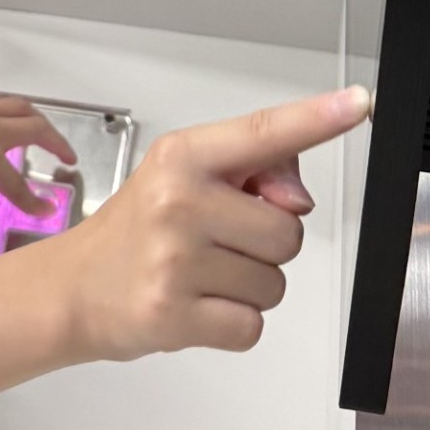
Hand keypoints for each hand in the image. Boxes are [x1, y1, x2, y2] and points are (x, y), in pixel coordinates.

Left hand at [0, 64, 76, 211]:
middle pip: (35, 128)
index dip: (32, 202)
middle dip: (57, 143)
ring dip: (38, 120)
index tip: (47, 211)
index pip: (14, 184)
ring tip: (45, 132)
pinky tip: (5, 112)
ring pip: (20, 106)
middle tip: (68, 157)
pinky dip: (9, 107)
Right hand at [51, 88, 371, 361]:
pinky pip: (253, 325)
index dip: (316, 119)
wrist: (72, 288)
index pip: (264, 133)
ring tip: (202, 275)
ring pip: (275, 282)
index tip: (357, 103)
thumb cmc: (137, 229)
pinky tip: (199, 306)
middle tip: (217, 244)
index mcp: (183, 158)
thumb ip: (251, 173)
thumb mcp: (182, 177)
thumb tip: (298, 199)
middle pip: (289, 230)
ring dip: (250, 287)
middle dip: (266, 244)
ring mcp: (176, 261)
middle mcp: (179, 202)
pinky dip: (234, 323)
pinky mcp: (174, 315)